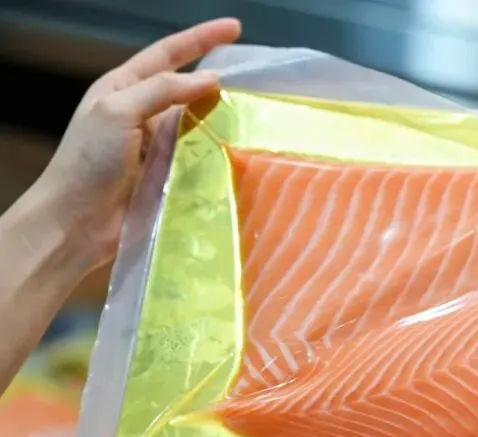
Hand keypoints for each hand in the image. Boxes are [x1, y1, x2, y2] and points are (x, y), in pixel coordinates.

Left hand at [27, 18, 240, 275]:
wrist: (77, 221)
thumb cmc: (88, 162)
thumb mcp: (118, 111)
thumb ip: (163, 90)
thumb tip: (211, 79)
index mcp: (123, 88)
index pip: (168, 54)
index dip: (201, 39)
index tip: (235, 28)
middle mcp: (142, 113)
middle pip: (188, 87)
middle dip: (218, 80)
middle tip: (255, 77)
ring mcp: (156, 145)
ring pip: (198, 122)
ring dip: (223, 117)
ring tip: (255, 113)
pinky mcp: (169, 175)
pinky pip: (200, 155)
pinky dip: (219, 150)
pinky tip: (240, 150)